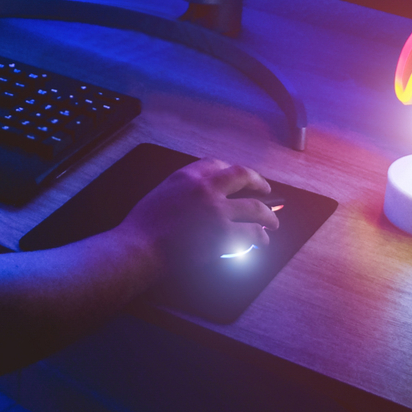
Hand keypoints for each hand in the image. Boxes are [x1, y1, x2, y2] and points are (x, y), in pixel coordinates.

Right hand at [114, 157, 278, 276]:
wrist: (140, 247)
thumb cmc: (144, 225)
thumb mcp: (163, 192)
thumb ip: (185, 188)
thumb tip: (206, 196)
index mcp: (188, 176)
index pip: (217, 164)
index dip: (233, 172)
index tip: (240, 178)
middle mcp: (206, 188)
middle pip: (243, 176)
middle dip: (259, 183)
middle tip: (267, 191)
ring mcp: (217, 211)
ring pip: (255, 208)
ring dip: (267, 216)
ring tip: (271, 223)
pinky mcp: (224, 234)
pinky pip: (251, 233)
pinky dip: (259, 237)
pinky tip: (260, 241)